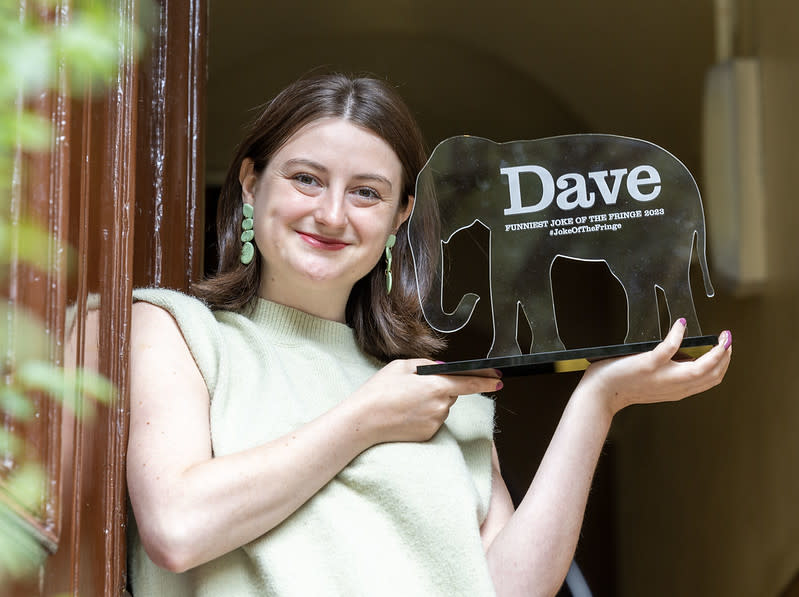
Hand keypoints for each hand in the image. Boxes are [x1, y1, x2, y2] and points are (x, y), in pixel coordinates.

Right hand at [348, 359, 502, 443]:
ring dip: (431, 402)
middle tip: (414, 387)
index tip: (498, 379)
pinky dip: (424, 415)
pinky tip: (405, 414)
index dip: (486, 380)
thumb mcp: (401, 366)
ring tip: (404, 401)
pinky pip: (433, 420)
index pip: (470, 382)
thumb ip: (427, 364)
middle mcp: (441, 406)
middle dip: (440, 388)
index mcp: (437, 385)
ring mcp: (435, 422)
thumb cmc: (379, 391)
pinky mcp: (429, 435)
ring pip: (442, 407)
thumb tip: (442, 369)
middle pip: (451, 393)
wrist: (363, 421)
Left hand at [577, 319, 731, 415]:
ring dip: (716, 350)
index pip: (711, 380)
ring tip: (720, 336)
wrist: (600, 394)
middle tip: (728, 339)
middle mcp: (674, 386)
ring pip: (700, 366)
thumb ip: (671, 374)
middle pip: (712, 374)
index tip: (727, 349)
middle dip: (726, 355)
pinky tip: (680, 324)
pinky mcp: (647, 365)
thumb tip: (684, 353)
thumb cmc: (623, 384)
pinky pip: (669, 348)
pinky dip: (678, 334)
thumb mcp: (655, 384)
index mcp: (677, 390)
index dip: (724, 364)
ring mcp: (662, 376)